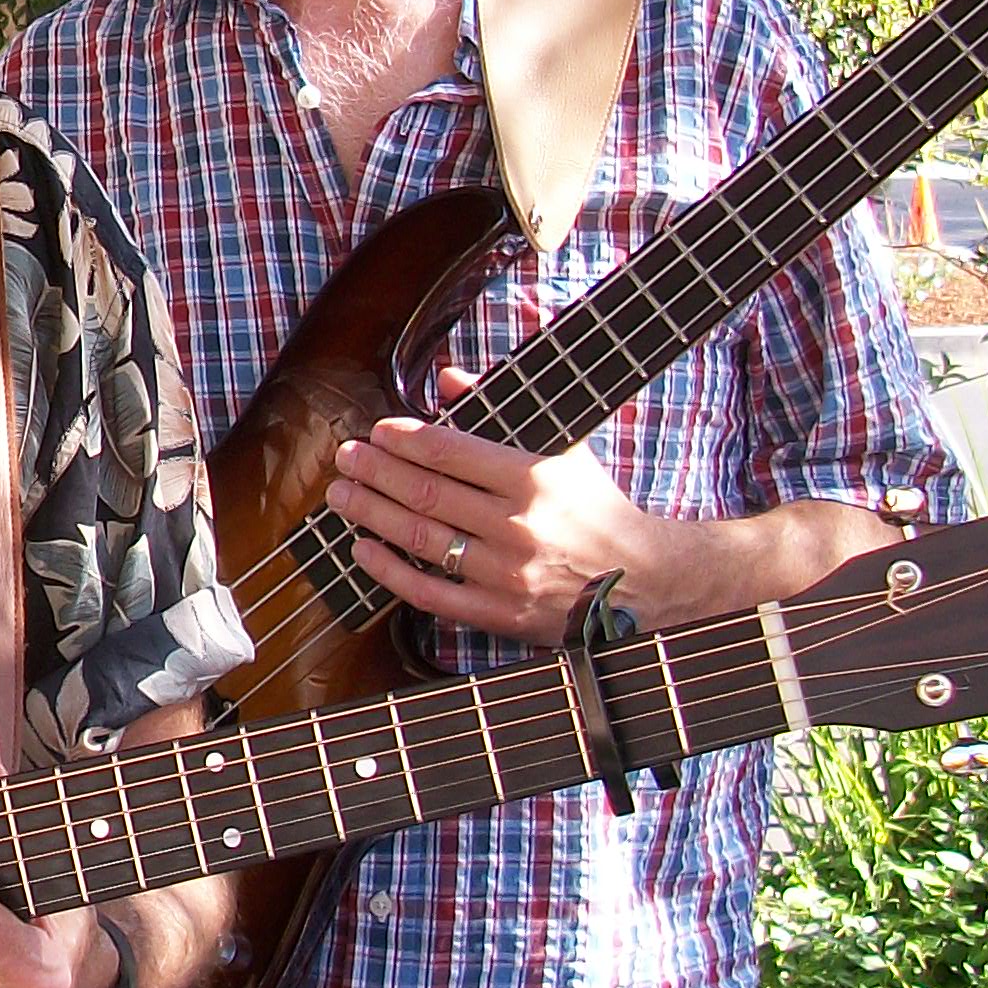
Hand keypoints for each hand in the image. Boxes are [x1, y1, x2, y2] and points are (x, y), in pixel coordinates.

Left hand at [328, 367, 685, 638]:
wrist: (646, 582)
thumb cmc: (597, 509)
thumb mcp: (564, 450)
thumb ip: (501, 407)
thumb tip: (447, 374)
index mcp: (533, 478)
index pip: (450, 452)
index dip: (404, 440)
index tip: (376, 431)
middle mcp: (518, 526)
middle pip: (426, 494)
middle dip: (376, 472)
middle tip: (345, 457)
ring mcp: (506, 573)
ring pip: (421, 540)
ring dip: (372, 514)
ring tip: (341, 495)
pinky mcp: (499, 613)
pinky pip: (430, 593)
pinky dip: (389, 571)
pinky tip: (363, 550)